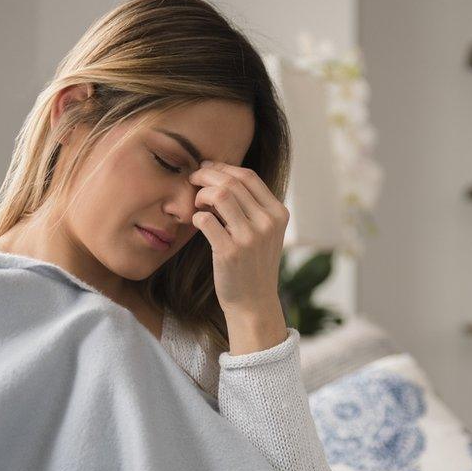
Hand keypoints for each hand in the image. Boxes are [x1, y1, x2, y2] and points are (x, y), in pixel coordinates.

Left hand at [189, 160, 288, 317]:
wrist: (254, 303)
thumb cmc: (254, 265)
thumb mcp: (265, 233)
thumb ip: (253, 207)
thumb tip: (221, 176)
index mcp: (278, 214)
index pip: (249, 176)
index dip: (223, 167)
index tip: (207, 169)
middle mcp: (268, 223)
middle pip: (232, 181)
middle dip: (207, 175)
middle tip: (193, 179)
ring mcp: (250, 237)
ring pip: (220, 194)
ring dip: (201, 193)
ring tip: (196, 201)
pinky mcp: (230, 252)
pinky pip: (206, 219)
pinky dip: (196, 216)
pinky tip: (197, 221)